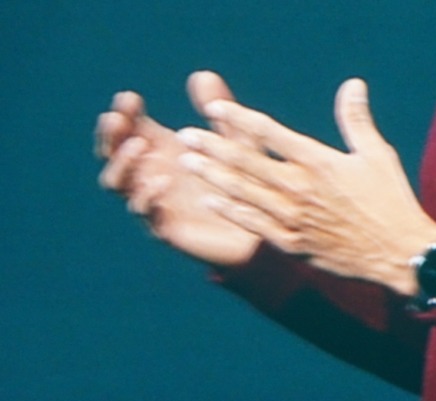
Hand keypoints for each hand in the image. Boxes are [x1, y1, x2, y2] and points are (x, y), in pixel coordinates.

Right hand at [95, 71, 260, 265]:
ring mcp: (155, 202)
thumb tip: (202, 75)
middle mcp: (151, 175)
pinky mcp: (167, 228)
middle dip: (111, 135)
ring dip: (122, 163)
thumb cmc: (246, 180)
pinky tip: (160, 181)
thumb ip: (219, 111)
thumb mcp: (236, 140)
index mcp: (162, 151)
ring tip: (138, 145)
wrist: (260, 227)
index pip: (130, 129)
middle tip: (117, 118)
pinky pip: (146, 213)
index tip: (130, 98)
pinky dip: (147, 197)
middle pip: (113, 153)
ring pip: (119, 184)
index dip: (125, 114)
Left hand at [176, 78, 435, 294]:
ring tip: (188, 163)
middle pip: (246, 162)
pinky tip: (211, 200)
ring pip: (243, 193)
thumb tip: (352, 84)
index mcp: (318, 162)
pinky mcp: (292, 245)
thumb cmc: (390, 200)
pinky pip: (254, 225)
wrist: (398, 253)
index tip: (215, 110)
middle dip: (212, 147)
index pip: (270, 134)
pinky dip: (231, 211)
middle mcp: (300, 188)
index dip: (239, 119)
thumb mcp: (376, 155)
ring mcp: (293, 219)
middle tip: (185, 136)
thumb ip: (357, 120)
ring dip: (212, 176)